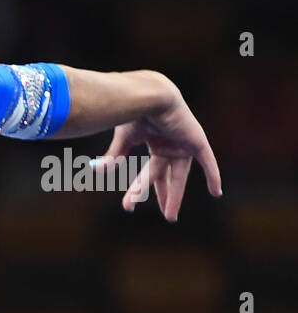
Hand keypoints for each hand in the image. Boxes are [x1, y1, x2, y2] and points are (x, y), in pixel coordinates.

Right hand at [92, 77, 222, 220]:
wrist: (148, 95)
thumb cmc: (133, 111)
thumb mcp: (123, 139)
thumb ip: (114, 156)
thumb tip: (95, 171)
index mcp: (155, 141)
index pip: (149, 171)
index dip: (140, 188)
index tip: (130, 204)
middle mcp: (171, 144)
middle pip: (167, 176)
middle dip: (164, 196)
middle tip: (166, 216)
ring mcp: (184, 143)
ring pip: (180, 175)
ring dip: (175, 195)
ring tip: (169, 217)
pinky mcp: (196, 140)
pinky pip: (207, 161)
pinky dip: (213, 176)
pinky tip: (217, 193)